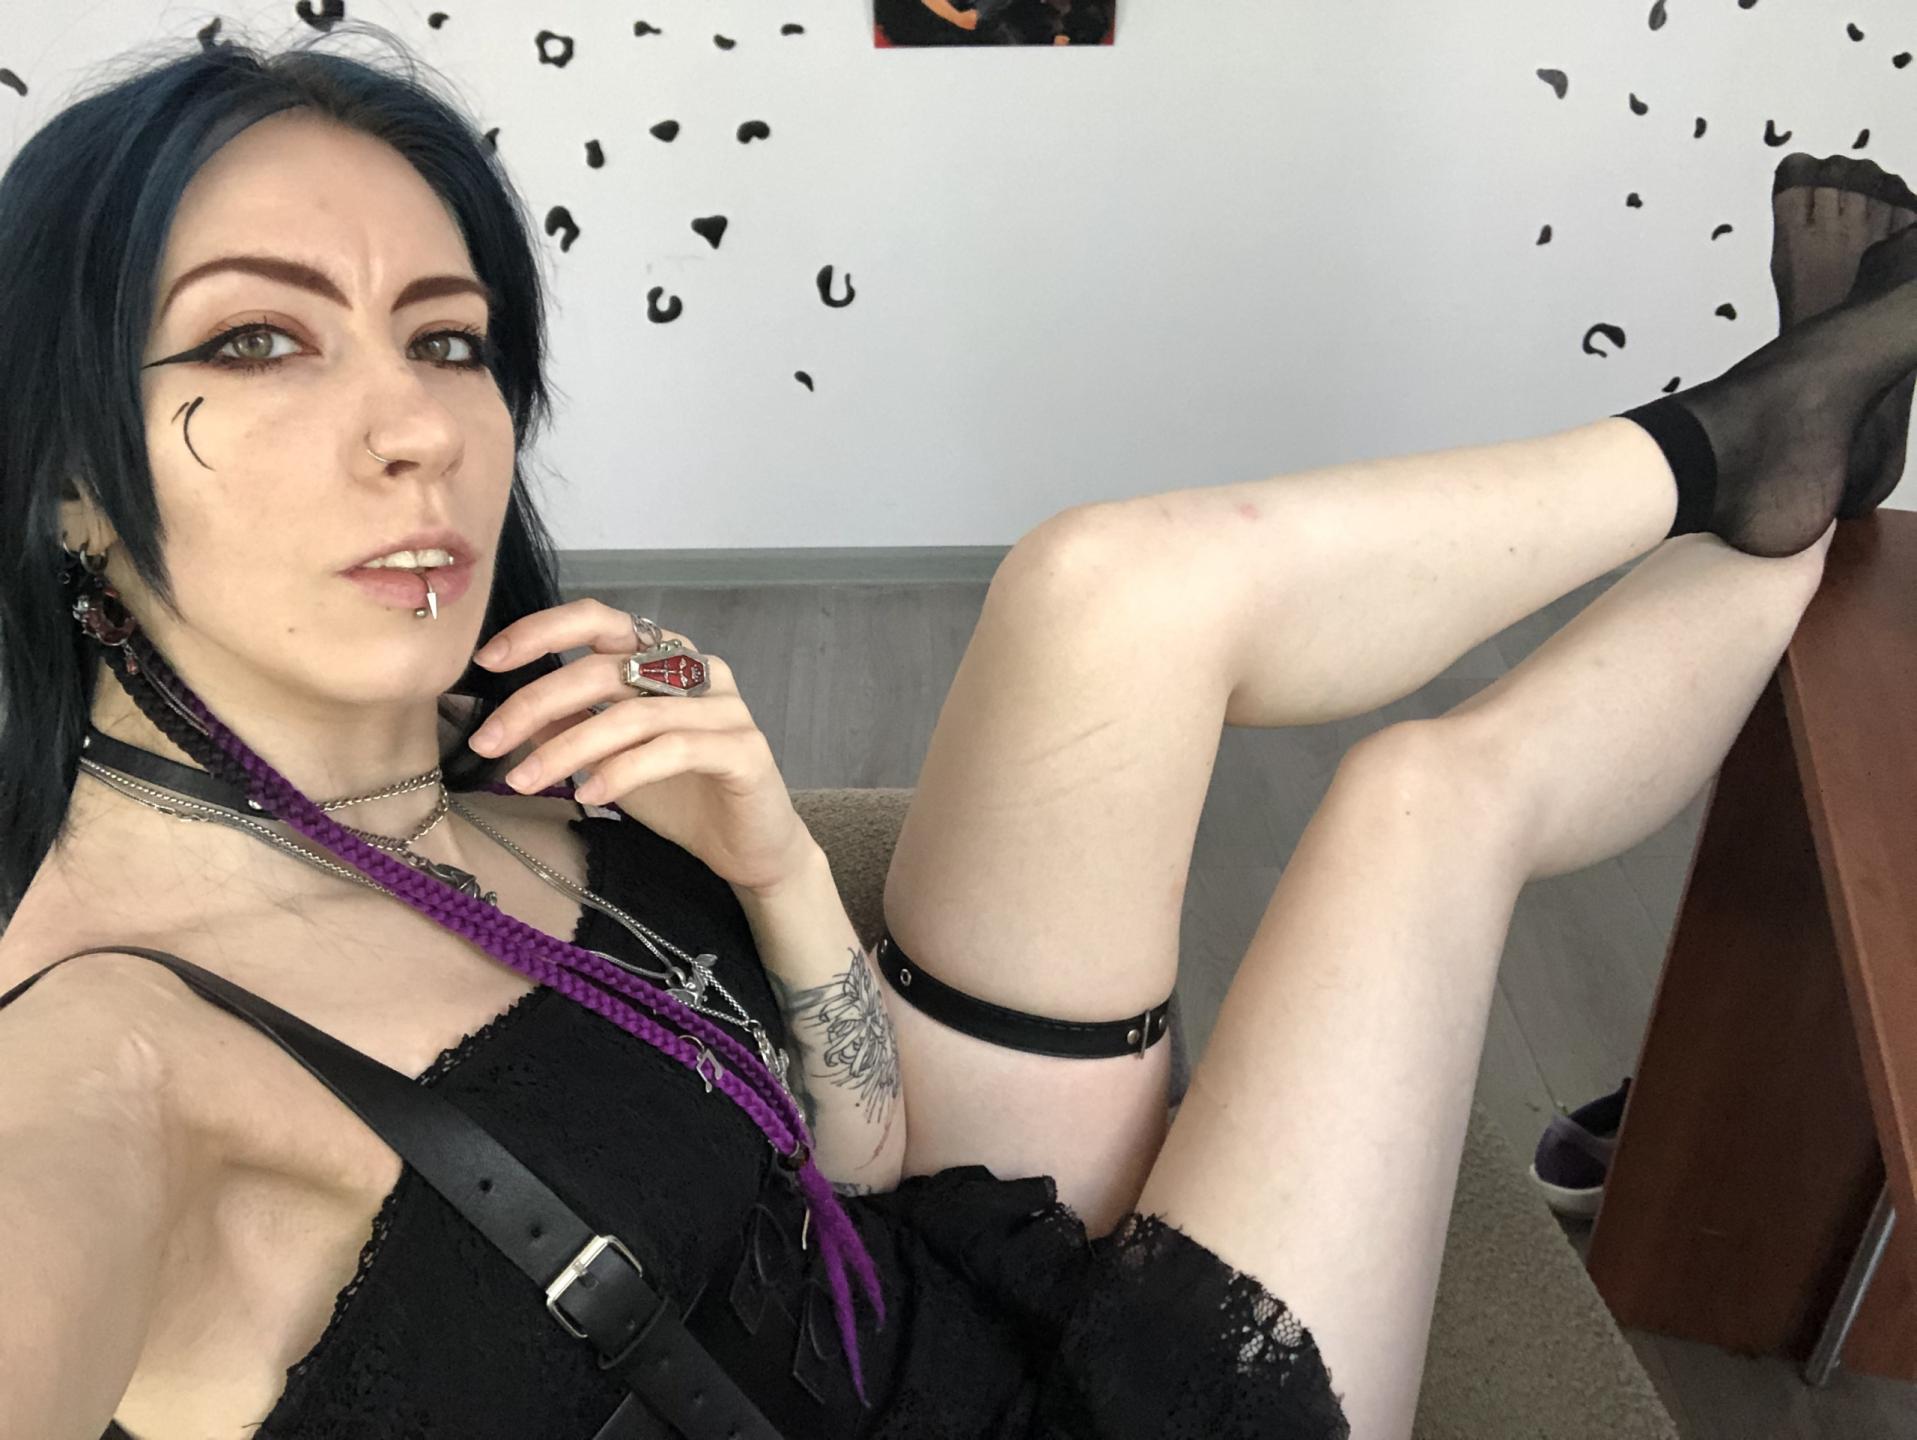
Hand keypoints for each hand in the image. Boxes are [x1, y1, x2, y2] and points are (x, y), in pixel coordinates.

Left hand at [467, 598, 818, 895]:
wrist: (751, 848)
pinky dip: (621, 772)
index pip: (600, 620)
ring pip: (631, 714)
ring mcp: (726, 707)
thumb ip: (571, 725)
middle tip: (488, 742)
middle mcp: (699, 670)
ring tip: (524, 782)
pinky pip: (671, 750)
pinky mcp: (744, 749)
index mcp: (665, 656)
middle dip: (535, 703)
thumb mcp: (609, 757)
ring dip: (566, 748)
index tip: (488, 661)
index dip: (542, 631)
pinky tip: (588, 795)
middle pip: (604, 669)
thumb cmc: (681, 796)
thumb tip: (508, 712)